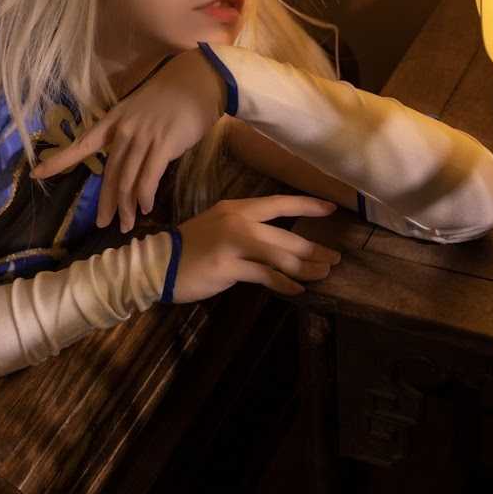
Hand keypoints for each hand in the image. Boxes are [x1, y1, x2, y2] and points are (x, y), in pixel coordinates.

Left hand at [30, 48, 226, 232]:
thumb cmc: (171, 97)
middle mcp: (123, 131)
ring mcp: (143, 137)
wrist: (197, 81)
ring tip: (126, 225)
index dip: (59, 161)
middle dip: (106, 202)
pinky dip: (144, 195)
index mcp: (113, 121)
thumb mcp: (140, 112)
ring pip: (127, 180)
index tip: (37, 174)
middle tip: (103, 223)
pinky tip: (144, 208)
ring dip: (126, 206)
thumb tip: (129, 161)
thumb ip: (131, 136)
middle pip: (109, 173)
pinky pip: (148, 176)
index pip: (81, 144)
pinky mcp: (163, 145)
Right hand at [170, 194, 341, 302]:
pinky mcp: (229, 267)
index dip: (307, 205)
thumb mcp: (220, 228)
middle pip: (286, 235)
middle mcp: (237, 222)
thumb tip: (281, 244)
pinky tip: (296, 290)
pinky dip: (285, 284)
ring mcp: (233, 244)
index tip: (331, 209)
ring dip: (306, 267)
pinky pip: (266, 276)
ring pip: (281, 255)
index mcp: (236, 208)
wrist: (157, 263)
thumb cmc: (190, 247)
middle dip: (315, 248)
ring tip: (322, 275)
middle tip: (335, 258)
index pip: (279, 203)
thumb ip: (247, 230)